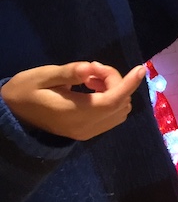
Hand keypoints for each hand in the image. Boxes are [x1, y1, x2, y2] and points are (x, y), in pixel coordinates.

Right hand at [1, 62, 145, 139]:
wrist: (11, 119)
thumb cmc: (24, 93)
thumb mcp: (41, 77)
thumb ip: (68, 72)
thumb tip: (91, 68)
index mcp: (74, 112)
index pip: (112, 100)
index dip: (128, 84)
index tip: (140, 68)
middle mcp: (86, 126)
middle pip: (119, 103)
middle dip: (115, 81)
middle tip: (92, 69)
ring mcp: (87, 132)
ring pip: (120, 111)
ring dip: (114, 91)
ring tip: (90, 79)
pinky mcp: (87, 133)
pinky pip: (112, 117)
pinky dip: (111, 100)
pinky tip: (92, 89)